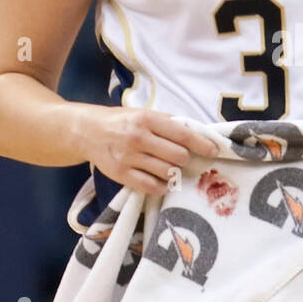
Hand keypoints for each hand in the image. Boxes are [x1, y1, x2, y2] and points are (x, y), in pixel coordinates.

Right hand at [80, 107, 217, 196]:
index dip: (202, 144)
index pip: (182, 134)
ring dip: (175, 173)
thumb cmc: (122, 122)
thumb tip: (198, 135)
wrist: (87, 131)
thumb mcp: (143, 114)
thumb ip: (167, 124)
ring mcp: (129, 158)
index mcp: (147, 119)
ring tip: (171, 169)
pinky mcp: (121, 175)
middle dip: (186, 159)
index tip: (214, 151)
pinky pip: (151, 187)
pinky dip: (162, 187)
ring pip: (167, 172)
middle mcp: (138, 138)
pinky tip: (163, 182)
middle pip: (178, 156)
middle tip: (184, 160)